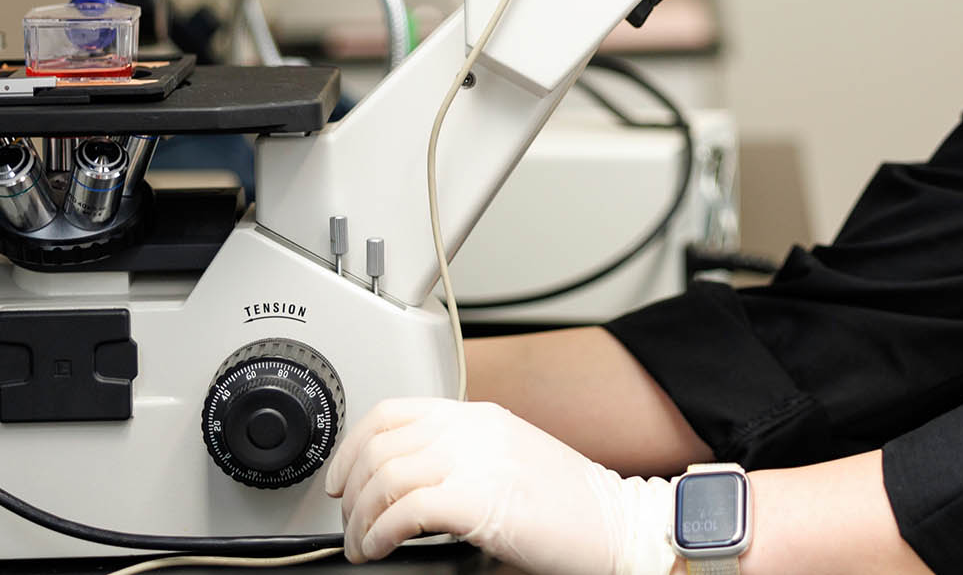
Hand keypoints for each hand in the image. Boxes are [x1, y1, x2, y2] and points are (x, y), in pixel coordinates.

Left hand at [325, 397, 675, 573]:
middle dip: (352, 493)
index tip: (342, 479)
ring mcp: (478, 461)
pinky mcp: (479, 500)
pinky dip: (380, 534)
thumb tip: (407, 490)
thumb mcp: (512, 463)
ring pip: (384, 476)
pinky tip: (382, 549)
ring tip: (364, 545)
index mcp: (481, 418)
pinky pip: (404, 510)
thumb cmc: (574, 507)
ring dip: (361, 520)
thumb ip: (466, 460)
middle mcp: (475, 431)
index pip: (394, 412)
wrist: (620, 526)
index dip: (353, 447)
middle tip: (353, 526)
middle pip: (380, 446)